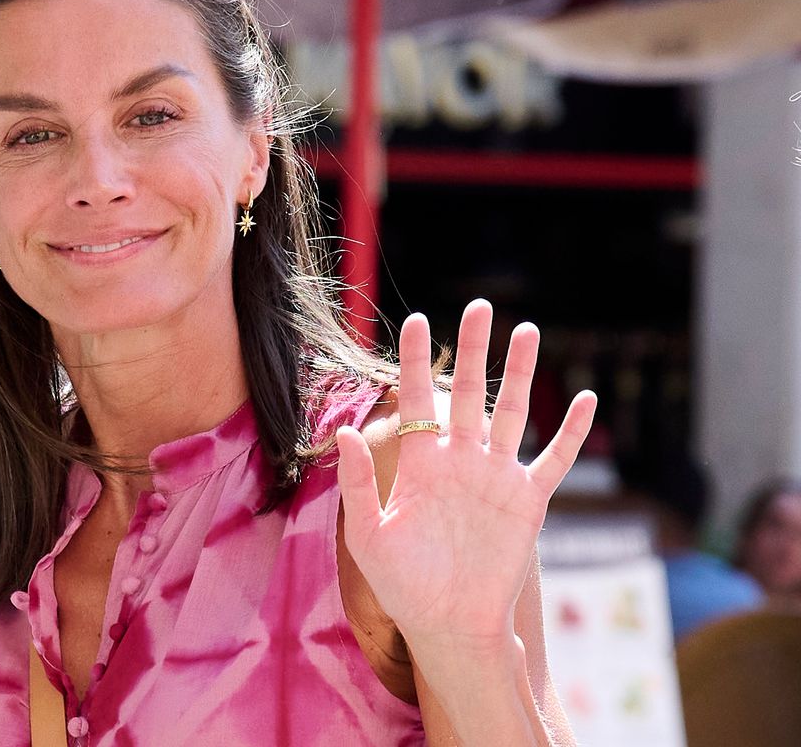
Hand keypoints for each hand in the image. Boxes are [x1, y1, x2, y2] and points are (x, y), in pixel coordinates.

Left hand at [336, 300, 595, 656]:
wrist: (449, 623)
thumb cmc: (402, 584)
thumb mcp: (368, 532)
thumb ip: (355, 480)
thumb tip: (344, 429)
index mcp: (420, 463)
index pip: (417, 399)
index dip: (416, 361)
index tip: (416, 321)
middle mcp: (460, 461)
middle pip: (470, 393)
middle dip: (473, 350)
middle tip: (479, 306)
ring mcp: (497, 478)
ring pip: (512, 412)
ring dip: (521, 374)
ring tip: (527, 330)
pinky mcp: (528, 501)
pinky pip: (555, 460)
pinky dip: (572, 431)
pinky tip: (586, 398)